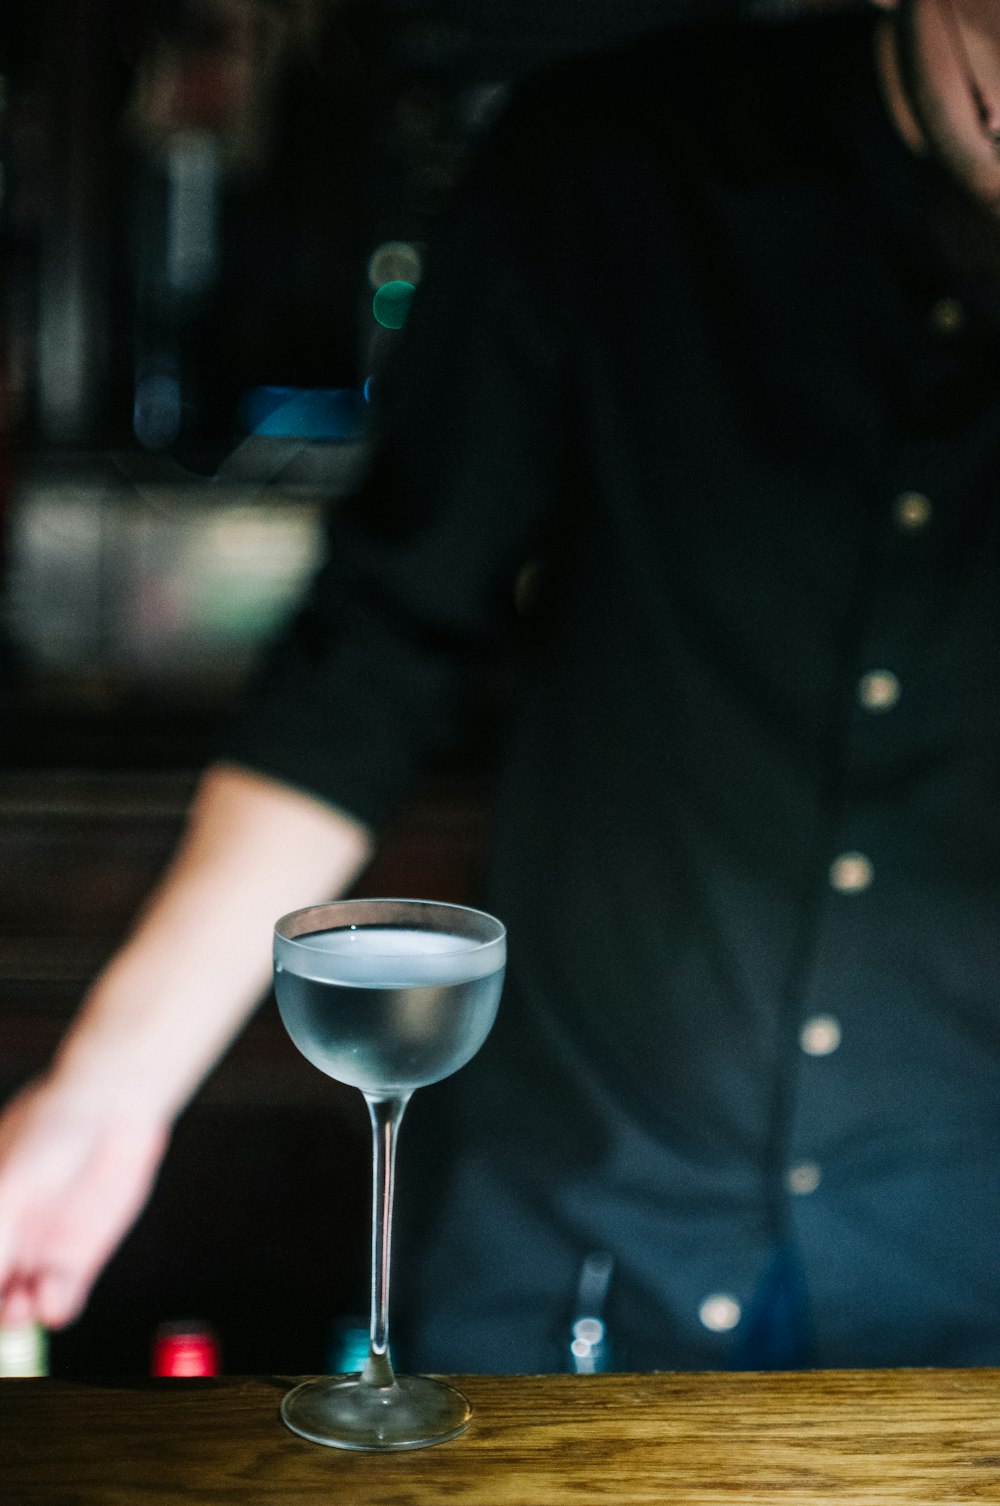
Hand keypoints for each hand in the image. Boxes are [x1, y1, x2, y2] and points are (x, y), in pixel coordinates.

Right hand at [0, 1077, 168, 1328]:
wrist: (112, 1106)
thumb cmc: (51, 1129)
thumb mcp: (12, 1184)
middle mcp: (5, 1240)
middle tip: (3, 1308)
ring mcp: (39, 1251)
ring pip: (17, 1308)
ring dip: (16, 1316)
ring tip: (24, 1303)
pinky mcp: (78, 1258)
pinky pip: (60, 1300)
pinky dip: (54, 1307)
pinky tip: (53, 1297)